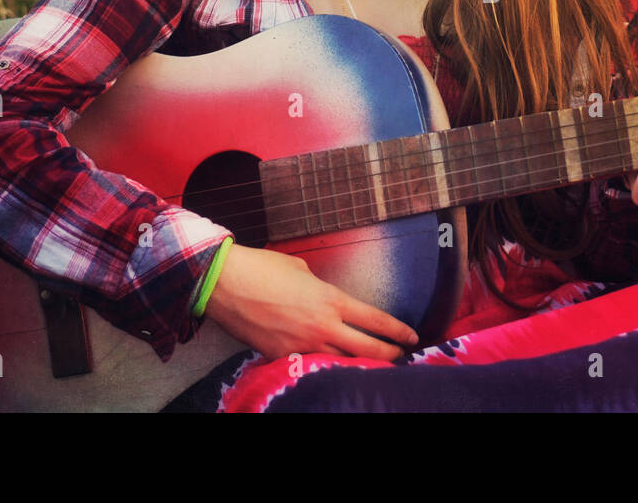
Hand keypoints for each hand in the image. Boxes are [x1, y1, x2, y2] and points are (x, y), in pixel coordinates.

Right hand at [203, 243, 418, 360]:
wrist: (225, 283)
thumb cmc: (263, 268)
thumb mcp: (302, 270)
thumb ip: (321, 288)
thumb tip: (325, 298)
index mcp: (332, 300)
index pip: (376, 321)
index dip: (398, 331)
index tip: (411, 337)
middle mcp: (322, 326)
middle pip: (367, 350)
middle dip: (389, 355)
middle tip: (401, 357)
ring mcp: (302, 345)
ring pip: (342, 363)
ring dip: (360, 366)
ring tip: (374, 367)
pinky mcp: (281, 356)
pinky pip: (310, 366)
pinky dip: (326, 368)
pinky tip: (334, 370)